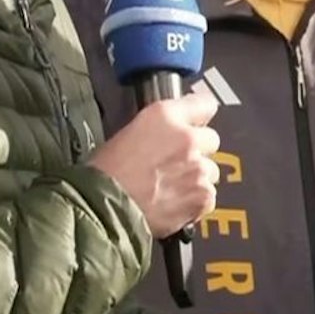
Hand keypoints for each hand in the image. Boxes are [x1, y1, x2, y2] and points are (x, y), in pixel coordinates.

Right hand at [87, 90, 220, 236]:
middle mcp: (187, 138)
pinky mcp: (202, 196)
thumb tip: (174, 130)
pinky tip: (172, 203)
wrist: (103, 209)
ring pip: (210, 170)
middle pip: (210, 140)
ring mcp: (198, 168)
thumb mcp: (128, 133)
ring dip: (196, 177)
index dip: (200, 115)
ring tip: (168, 187)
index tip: (198, 120)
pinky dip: (195, 201)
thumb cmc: (105, 174)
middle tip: (173, 163)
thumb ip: (161, 128)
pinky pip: (207, 196)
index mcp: (165, 116)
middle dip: (197, 150)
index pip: (204, 104)